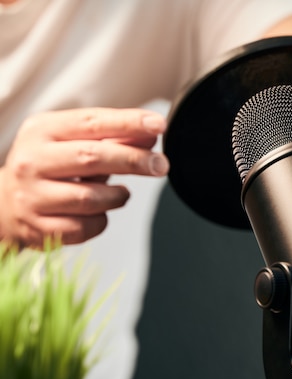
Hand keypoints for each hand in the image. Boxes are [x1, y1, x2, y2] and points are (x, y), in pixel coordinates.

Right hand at [0, 107, 169, 247]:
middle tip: (162, 165)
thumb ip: (113, 137)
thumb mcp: (74, 142)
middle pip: (93, 158)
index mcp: (42, 130)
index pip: (91, 122)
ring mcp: (32, 197)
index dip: (128, 123)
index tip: (159, 125)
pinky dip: (101, 220)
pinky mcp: (38, 228)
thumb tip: (152, 134)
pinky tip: (98, 212)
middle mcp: (32, 161)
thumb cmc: (50, 166)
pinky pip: (85, 227)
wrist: (5, 204)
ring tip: (120, 193)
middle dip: (134, 160)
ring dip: (117, 196)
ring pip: (91, 198)